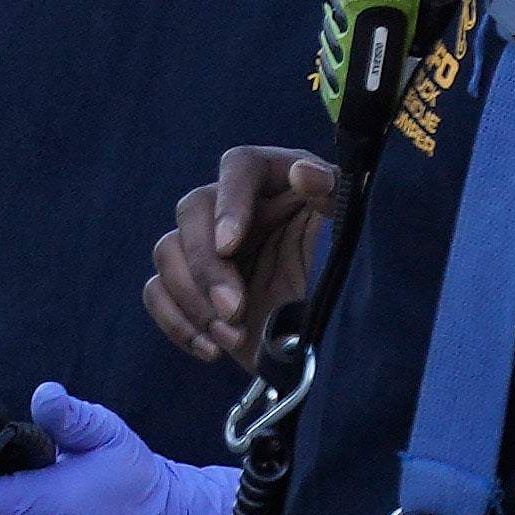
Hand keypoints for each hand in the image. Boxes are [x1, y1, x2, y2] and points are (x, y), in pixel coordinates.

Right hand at [149, 145, 342, 367]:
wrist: (343, 343)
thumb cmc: (356, 278)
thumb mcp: (353, 239)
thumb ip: (334, 201)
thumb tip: (304, 173)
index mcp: (279, 180)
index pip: (240, 166)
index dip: (230, 201)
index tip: (230, 244)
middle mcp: (238, 207)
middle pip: (192, 210)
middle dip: (206, 265)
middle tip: (233, 309)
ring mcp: (211, 248)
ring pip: (168, 251)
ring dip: (192, 299)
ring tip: (232, 337)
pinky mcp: (194, 288)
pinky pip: (157, 292)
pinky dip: (176, 322)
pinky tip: (211, 349)